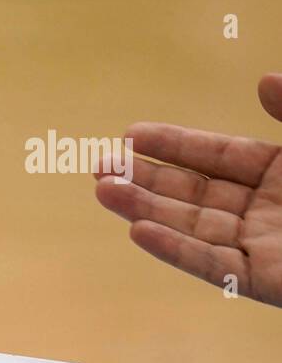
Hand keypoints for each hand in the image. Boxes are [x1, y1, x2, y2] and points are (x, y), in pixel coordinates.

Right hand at [96, 72, 281, 304]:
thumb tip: (264, 80)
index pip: (219, 157)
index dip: (174, 145)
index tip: (131, 135)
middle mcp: (272, 212)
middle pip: (195, 194)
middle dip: (145, 180)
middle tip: (99, 167)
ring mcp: (268, 249)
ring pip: (193, 228)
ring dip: (146, 210)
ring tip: (103, 191)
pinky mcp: (270, 282)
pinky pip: (214, 266)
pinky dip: (175, 250)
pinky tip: (139, 231)